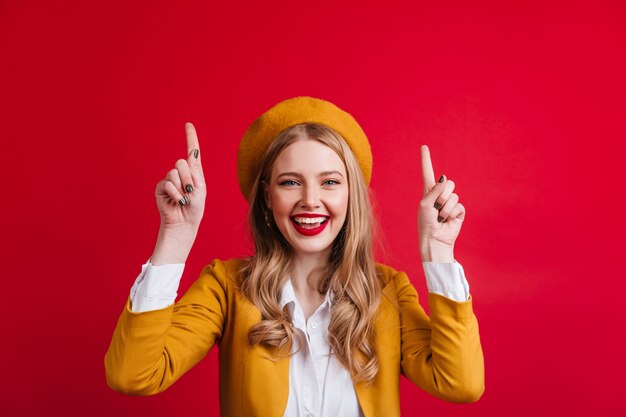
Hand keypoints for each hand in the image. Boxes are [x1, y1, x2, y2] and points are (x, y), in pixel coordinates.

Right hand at [151, 123, 206, 263]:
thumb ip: (193, 174)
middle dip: (188, 178)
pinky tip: (177, 201)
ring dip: (182, 187)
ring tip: (184, 199)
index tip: (188, 124)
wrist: (184, 223)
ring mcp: (170, 179)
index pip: (192, 151)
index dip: (190, 137)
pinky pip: (167, 183)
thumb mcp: (199, 190)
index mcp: (194, 172)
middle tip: (190, 191)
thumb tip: (182, 163)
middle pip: (181, 162)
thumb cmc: (194, 209)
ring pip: (174, 173)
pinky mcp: (160, 187)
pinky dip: (175, 193)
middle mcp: (181, 173)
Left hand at [418, 145, 464, 261]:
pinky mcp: (459, 211)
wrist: (435, 240)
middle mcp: (440, 195)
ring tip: (440, 217)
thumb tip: (444, 179)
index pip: (427, 172)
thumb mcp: (425, 205)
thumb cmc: (426, 224)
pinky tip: (448, 220)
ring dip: (445, 208)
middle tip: (436, 209)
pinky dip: (452, 213)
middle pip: (448, 183)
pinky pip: (459, 205)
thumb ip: (434, 190)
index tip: (424, 147)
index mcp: (428, 192)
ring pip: (454, 195)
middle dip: (442, 196)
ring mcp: (450, 203)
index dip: (426, 160)